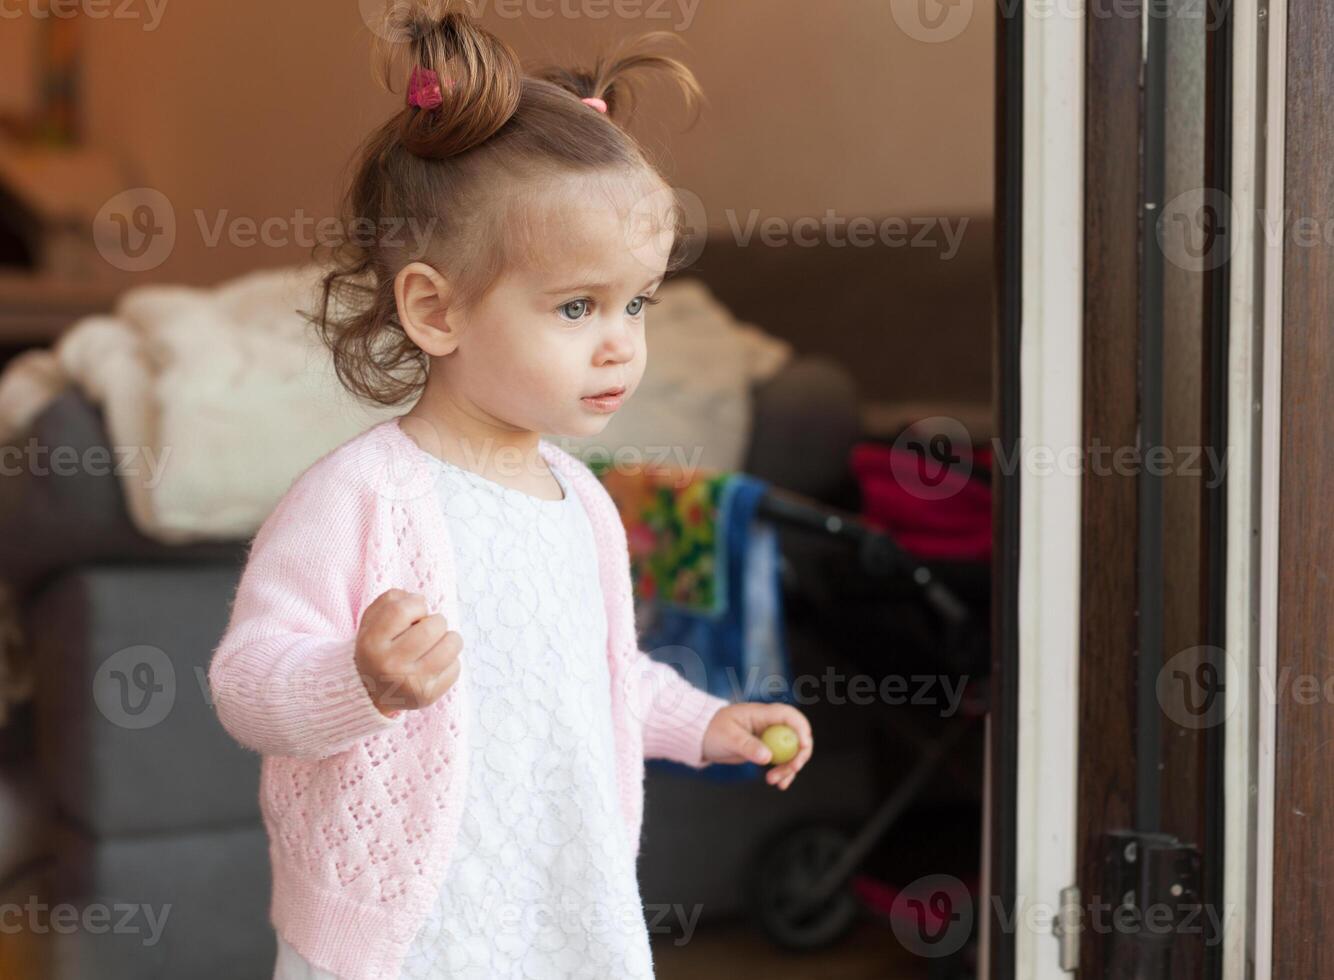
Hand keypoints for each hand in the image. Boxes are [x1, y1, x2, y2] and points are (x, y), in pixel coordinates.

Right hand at [355, 589, 462, 716]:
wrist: (370, 692)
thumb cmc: (378, 648)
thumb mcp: (371, 621)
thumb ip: (391, 600)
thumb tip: (419, 599)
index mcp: (372, 642)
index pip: (402, 609)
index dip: (416, 604)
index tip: (415, 613)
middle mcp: (389, 664)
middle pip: (432, 627)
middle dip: (436, 621)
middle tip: (429, 629)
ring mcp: (410, 683)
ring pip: (451, 645)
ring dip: (450, 638)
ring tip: (437, 643)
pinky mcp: (428, 696)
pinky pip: (455, 667)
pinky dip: (450, 661)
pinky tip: (435, 663)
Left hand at [701, 702, 812, 790]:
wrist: (702, 737)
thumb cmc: (712, 730)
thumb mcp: (728, 738)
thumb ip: (748, 746)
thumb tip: (768, 757)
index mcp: (762, 714)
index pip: (789, 716)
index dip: (801, 729)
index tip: (803, 747)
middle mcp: (769, 724)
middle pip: (796, 736)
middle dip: (798, 754)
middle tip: (790, 770)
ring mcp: (769, 738)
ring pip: (791, 752)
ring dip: (789, 768)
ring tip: (773, 781)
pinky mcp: (766, 750)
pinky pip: (782, 761)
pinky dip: (784, 773)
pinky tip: (780, 784)